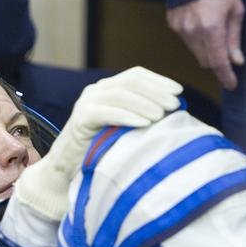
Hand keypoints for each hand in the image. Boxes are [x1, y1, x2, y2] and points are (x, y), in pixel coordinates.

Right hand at [14, 67, 182, 221]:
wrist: (66, 171)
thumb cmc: (101, 151)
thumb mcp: (125, 128)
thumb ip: (141, 115)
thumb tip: (174, 110)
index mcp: (108, 89)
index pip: (136, 75)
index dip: (159, 80)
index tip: (179, 91)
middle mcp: (96, 91)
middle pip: (131, 82)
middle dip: (156, 91)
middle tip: (175, 105)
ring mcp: (86, 103)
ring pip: (120, 95)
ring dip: (145, 103)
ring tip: (163, 114)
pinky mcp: (80, 119)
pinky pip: (106, 112)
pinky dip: (127, 116)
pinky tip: (145, 123)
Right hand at [166, 0, 245, 89]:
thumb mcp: (235, 10)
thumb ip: (234, 38)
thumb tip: (237, 61)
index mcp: (211, 29)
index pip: (218, 62)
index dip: (226, 76)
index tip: (232, 84)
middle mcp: (193, 32)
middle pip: (205, 61)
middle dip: (217, 63)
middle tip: (228, 57)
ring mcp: (180, 28)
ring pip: (195, 52)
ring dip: (206, 51)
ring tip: (215, 35)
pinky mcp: (172, 23)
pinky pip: (186, 40)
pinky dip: (195, 39)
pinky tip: (201, 24)